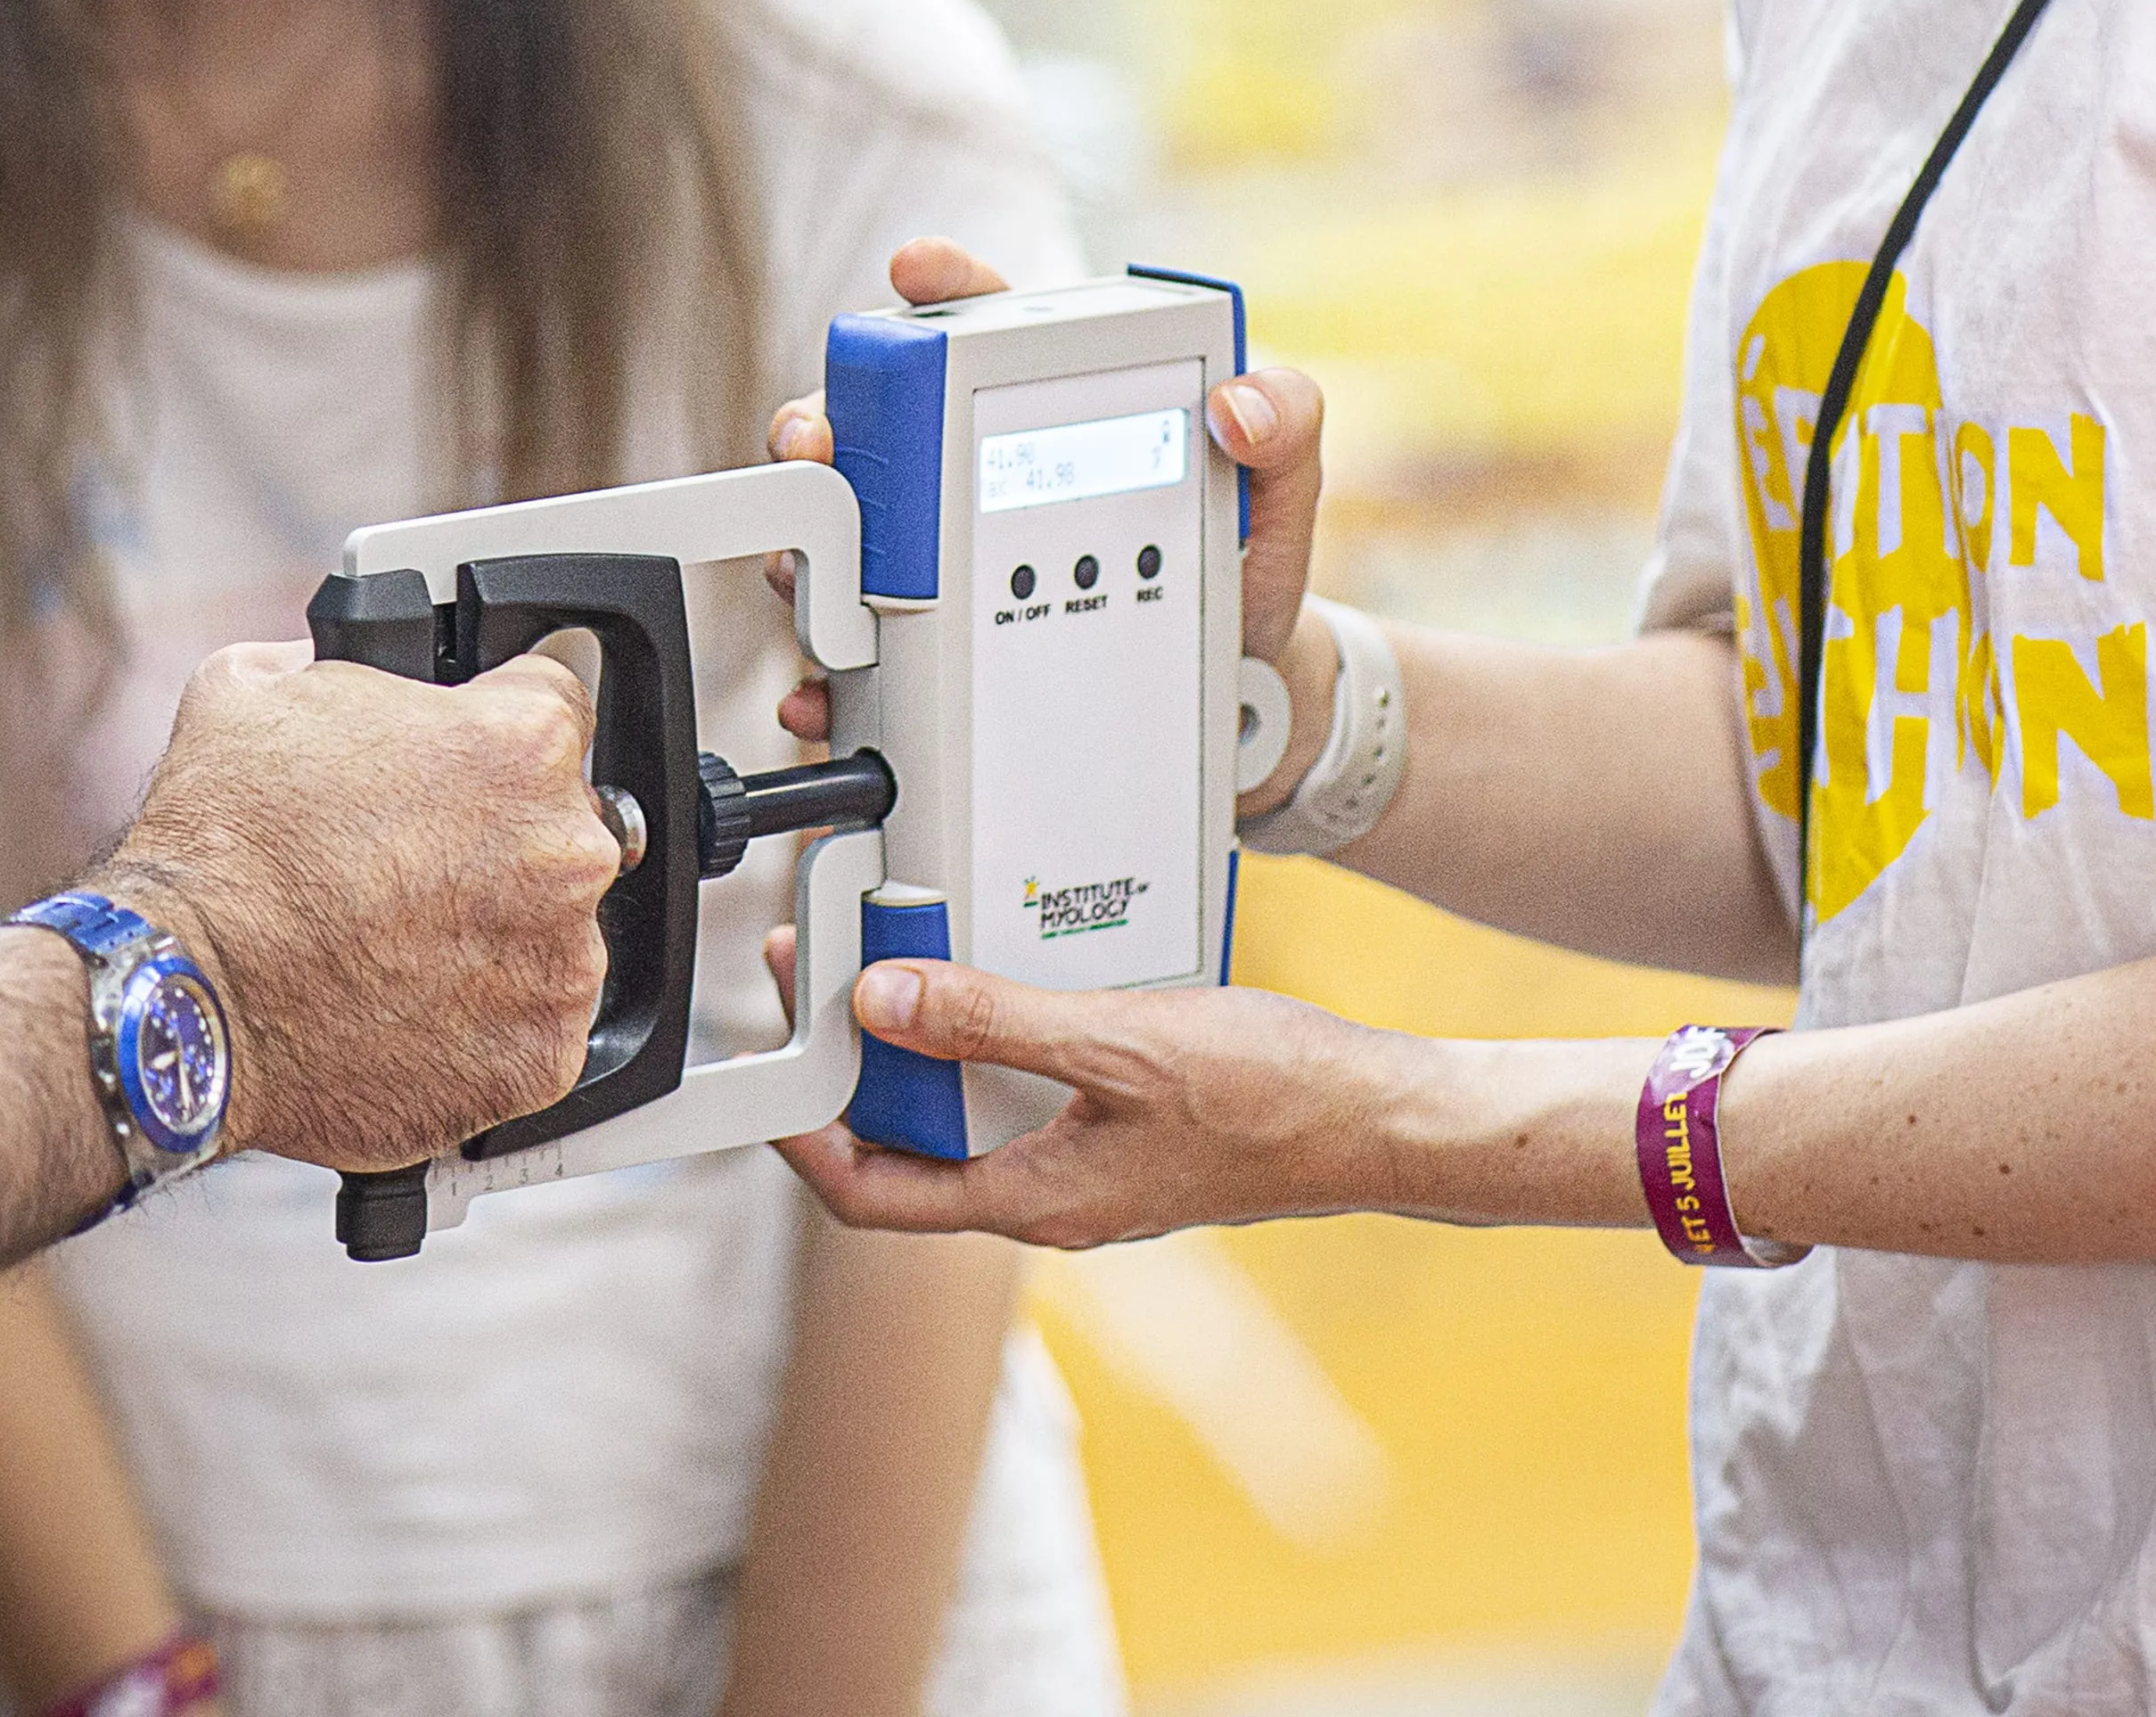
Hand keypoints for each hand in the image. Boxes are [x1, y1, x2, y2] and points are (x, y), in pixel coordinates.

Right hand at [96, 640, 615, 1173]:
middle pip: (563, 826)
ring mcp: (560, 964)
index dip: (493, 728)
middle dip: (498, 839)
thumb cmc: (218, 852)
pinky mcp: (541, 1059)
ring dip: (499, 935)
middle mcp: (563, 851)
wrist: (187, 998)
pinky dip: (487, 1026)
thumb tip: (328, 664)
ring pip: (555, 934)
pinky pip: (536, 1030)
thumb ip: (327, 663)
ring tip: (401, 944)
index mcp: (521, 743)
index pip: (555, 706)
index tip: (461, 763)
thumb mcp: (251, 691)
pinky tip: (413, 1007)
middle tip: (413, 866)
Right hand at [759, 243, 1332, 765]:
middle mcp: (975, 472)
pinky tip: (827, 695)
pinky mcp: (934, 650)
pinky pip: (860, 659)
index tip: (914, 270)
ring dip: (808, 553)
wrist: (1246, 696)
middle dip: (823, 420)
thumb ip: (1285, 421)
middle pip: (873, 426)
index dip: (941, 285)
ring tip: (818, 578)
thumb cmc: (1247, 566)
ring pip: (841, 538)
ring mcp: (944, 562)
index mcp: (1049, 407)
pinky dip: (828, 680)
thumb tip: (1238, 405)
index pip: (983, 323)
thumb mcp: (1280, 490)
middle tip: (818, 441)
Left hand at [769, 953, 1437, 1249]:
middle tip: (829, 973)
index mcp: (1034, 1199)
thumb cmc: (1275, 1099)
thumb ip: (991, 1022)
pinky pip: (1028, 1090)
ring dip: (927, 1041)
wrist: (1383, 1118)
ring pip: (969, 1114)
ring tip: (903, 957)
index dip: (804, 1138)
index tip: (772, 1066)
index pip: (872, 1193)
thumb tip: (882, 1004)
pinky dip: (996, 1035)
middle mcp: (1051, 1197)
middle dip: (860, 1065)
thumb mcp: (1117, 1040)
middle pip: (911, 1145)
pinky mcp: (1126, 1133)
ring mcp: (1089, 1169)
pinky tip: (1007, 972)